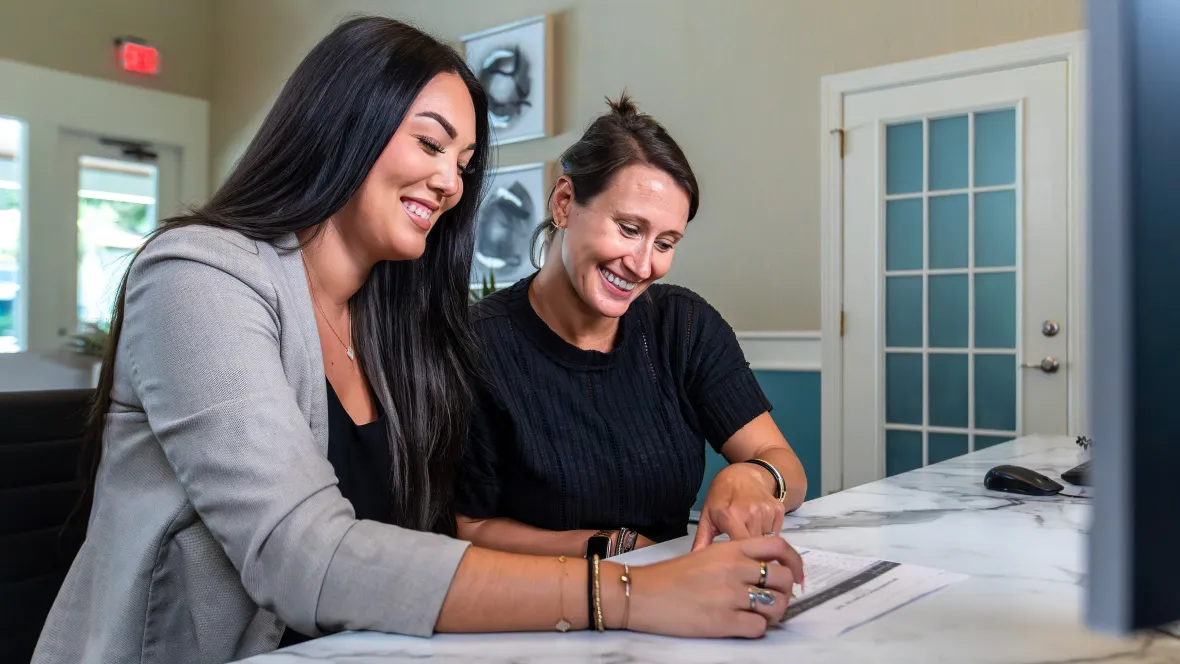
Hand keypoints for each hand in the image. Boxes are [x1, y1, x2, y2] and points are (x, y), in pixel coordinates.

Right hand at [616, 536, 803, 637]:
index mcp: (731, 548)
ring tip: (757, 614)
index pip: (778, 547)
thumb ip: (737, 557)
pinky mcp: (723, 622)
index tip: (796, 576)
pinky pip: (759, 628)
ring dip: (772, 613)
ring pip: (776, 605)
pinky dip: (755, 629)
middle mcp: (734, 568)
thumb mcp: (707, 554)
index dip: (795, 562)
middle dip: (784, 592)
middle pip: (783, 579)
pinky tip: (741, 625)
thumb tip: (766, 570)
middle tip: (774, 599)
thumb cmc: (673, 576)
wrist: (643, 594)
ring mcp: (730, 595)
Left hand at [692, 463, 783, 550]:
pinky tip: (758, 525)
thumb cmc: (722, 495)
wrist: (743, 474)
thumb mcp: (707, 515)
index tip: (736, 563)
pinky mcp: (779, 509)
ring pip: (767, 540)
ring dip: (759, 541)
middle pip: (756, 546)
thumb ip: (702, 539)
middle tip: (741, 547)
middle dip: (750, 551)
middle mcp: (752, 513)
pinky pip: (776, 532)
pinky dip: (768, 533)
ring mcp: (767, 510)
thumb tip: (694, 559)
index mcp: (731, 515)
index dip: (740, 558)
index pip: (741, 546)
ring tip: (748, 532)